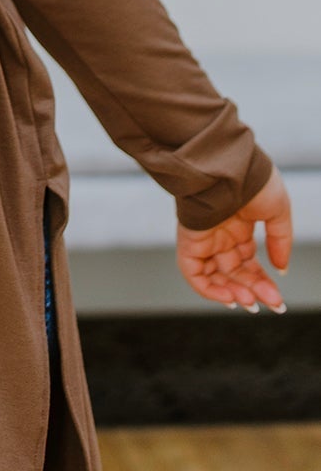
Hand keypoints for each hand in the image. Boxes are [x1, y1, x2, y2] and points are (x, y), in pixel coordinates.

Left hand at [176, 164, 292, 311]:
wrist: (229, 166)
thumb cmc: (254, 180)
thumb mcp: (278, 211)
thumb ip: (280, 241)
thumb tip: (282, 269)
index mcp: (239, 225)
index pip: (248, 261)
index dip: (262, 281)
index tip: (277, 299)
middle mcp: (220, 233)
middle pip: (235, 271)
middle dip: (254, 289)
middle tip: (274, 304)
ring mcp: (204, 237)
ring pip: (216, 275)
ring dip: (235, 293)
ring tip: (253, 302)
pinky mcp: (189, 240)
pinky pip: (194, 272)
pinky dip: (209, 289)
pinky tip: (231, 298)